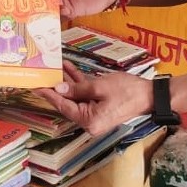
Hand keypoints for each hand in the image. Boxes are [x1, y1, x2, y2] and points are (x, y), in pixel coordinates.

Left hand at [37, 62, 151, 137]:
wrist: (150, 95)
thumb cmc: (127, 91)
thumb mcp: (100, 87)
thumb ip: (77, 89)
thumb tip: (59, 89)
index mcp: (89, 121)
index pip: (63, 106)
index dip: (49, 94)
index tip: (36, 86)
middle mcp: (90, 121)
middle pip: (68, 102)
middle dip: (56, 86)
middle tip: (42, 74)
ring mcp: (95, 114)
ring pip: (76, 96)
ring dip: (67, 81)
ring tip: (55, 66)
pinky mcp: (100, 106)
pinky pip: (85, 94)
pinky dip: (79, 82)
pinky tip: (69, 68)